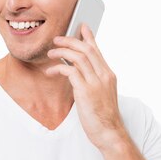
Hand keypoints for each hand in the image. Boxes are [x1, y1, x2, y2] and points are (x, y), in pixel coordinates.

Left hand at [46, 23, 127, 150]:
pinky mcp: (86, 91)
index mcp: (108, 75)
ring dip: (61, 52)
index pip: (97, 50)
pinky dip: (59, 68)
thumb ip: (93, 81)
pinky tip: (51, 71)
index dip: (89, 37)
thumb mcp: (102, 94)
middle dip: (70, 41)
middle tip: (57, 40)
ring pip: (78, 57)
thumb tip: (78, 72)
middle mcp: (104, 75)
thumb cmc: (104, 116)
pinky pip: (70, 72)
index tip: (81, 27)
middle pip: (86, 49)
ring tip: (51, 53)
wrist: (109, 133)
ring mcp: (95, 83)